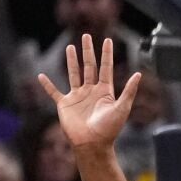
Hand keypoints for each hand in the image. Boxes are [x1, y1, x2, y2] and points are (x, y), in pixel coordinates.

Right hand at [38, 34, 141, 149]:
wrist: (92, 144)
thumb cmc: (109, 129)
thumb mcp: (122, 108)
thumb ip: (129, 91)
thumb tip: (138, 74)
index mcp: (105, 91)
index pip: (106, 68)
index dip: (106, 54)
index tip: (107, 40)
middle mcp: (90, 91)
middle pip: (89, 67)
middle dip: (88, 52)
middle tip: (86, 36)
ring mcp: (77, 97)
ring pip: (73, 74)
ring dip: (71, 61)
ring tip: (70, 47)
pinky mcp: (65, 105)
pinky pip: (54, 92)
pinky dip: (47, 85)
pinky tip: (41, 76)